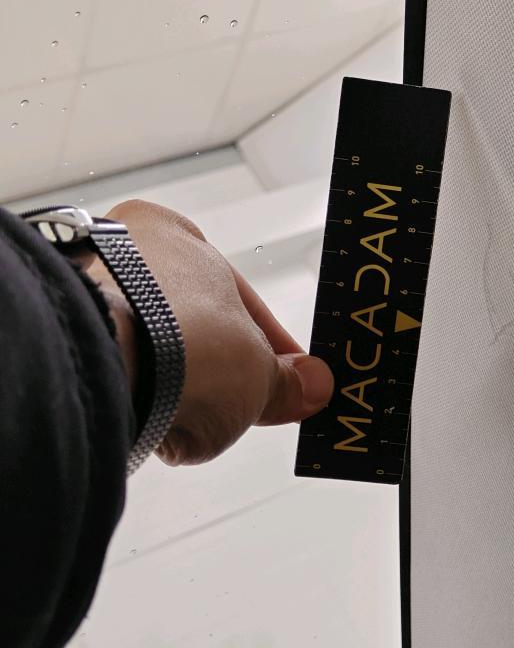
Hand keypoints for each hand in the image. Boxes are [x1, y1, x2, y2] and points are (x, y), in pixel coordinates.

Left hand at [85, 200, 332, 465]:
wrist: (107, 364)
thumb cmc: (185, 341)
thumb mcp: (261, 371)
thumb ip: (286, 381)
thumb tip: (312, 386)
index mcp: (175, 234)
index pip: (234, 298)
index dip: (265, 346)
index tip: (282, 379)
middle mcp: (122, 254)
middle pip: (188, 327)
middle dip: (214, 368)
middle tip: (235, 406)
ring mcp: (82, 294)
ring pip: (147, 354)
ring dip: (170, 386)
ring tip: (184, 418)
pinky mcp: (60, 333)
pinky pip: (111, 374)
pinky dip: (132, 397)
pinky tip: (146, 419)